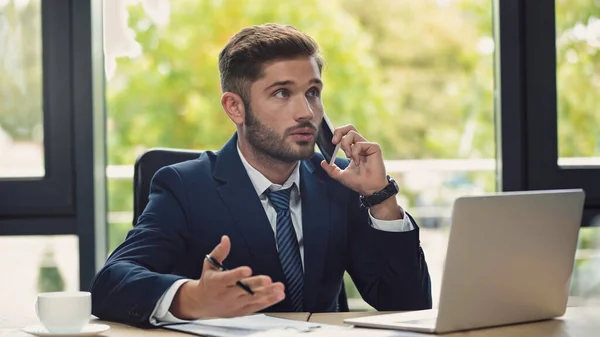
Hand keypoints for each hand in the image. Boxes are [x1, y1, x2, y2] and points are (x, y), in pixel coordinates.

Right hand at [170, 236, 284, 318]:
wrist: (202, 304)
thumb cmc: (208, 282)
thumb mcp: (209, 265)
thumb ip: (219, 252)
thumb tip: (226, 239)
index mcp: (217, 282)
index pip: (228, 278)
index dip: (238, 274)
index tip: (247, 270)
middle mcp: (226, 294)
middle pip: (243, 289)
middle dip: (256, 284)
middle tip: (267, 280)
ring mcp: (234, 304)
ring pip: (252, 299)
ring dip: (267, 294)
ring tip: (279, 288)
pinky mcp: (241, 311)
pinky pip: (256, 307)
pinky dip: (268, 302)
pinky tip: (278, 296)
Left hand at [320, 124, 388, 195]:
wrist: (369, 189)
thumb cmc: (358, 182)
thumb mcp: (340, 175)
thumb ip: (331, 169)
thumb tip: (322, 162)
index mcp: (353, 149)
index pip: (345, 135)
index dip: (337, 134)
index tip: (331, 143)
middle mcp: (360, 145)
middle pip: (349, 128)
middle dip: (339, 131)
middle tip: (334, 142)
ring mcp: (367, 146)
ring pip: (352, 133)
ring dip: (346, 144)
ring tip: (348, 156)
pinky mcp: (374, 147)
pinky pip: (359, 144)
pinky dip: (355, 153)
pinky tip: (357, 162)